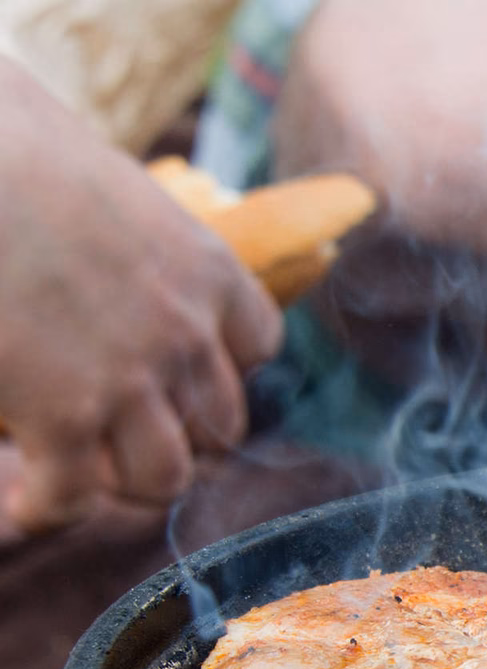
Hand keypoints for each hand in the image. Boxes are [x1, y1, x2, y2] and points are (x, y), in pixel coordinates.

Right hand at [0, 59, 282, 535]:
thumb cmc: (4, 138)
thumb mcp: (99, 179)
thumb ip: (125, 231)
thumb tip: (100, 240)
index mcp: (206, 268)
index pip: (256, 346)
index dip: (215, 369)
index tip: (175, 371)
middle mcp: (185, 331)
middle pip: (220, 426)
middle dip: (175, 434)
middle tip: (119, 433)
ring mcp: (130, 378)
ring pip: (164, 476)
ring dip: (121, 481)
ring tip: (78, 468)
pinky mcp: (62, 413)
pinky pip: (78, 496)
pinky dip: (50, 508)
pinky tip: (27, 503)